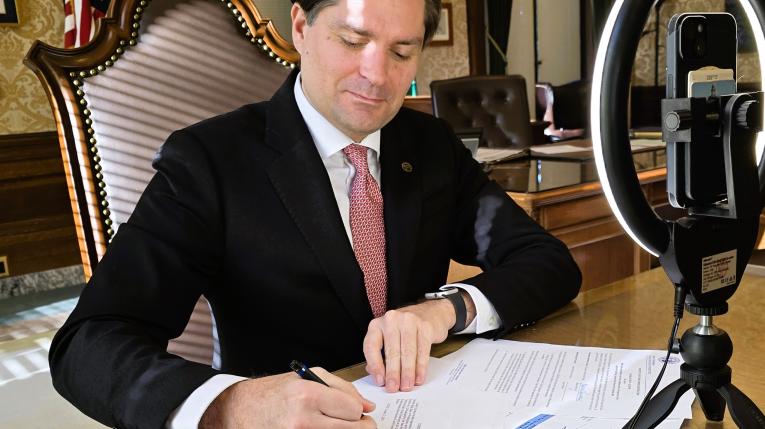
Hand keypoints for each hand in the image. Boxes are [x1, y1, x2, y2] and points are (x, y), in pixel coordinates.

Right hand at [200, 367, 375, 427]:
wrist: (242, 409)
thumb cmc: (275, 391)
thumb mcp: (309, 377)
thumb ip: (343, 389)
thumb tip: (368, 406)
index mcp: (308, 395)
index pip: (353, 409)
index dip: (357, 410)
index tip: (353, 410)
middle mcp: (303, 420)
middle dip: (359, 425)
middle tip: (355, 422)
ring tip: (334, 424)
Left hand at [362, 298, 457, 392]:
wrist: (430, 312)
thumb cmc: (405, 330)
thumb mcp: (387, 338)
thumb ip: (379, 355)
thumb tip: (377, 376)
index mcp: (377, 324)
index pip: (371, 346)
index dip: (375, 365)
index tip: (380, 381)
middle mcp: (391, 319)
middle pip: (391, 351)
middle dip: (393, 373)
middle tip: (394, 388)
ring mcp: (409, 321)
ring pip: (407, 352)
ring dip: (407, 372)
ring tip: (407, 385)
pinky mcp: (425, 326)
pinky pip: (422, 350)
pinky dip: (420, 366)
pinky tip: (419, 377)